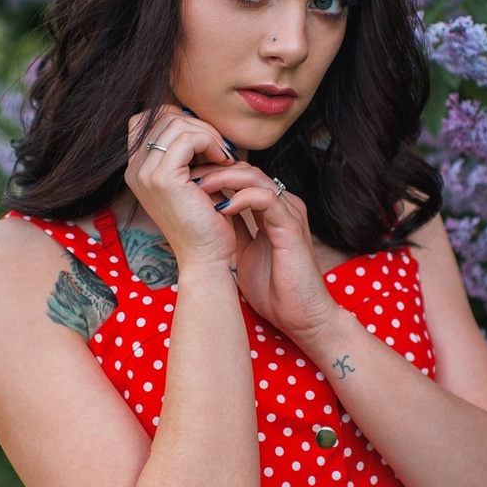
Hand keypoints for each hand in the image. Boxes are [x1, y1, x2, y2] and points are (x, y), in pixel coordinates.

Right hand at [122, 106, 239, 267]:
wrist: (207, 256)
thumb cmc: (206, 219)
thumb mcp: (192, 177)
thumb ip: (187, 150)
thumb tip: (196, 116)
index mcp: (137, 169)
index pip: (149, 118)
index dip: (180, 119)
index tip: (207, 140)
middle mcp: (134, 169)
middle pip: (164, 115)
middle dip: (199, 125)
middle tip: (222, 148)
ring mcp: (144, 173)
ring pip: (177, 122)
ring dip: (209, 134)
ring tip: (225, 156)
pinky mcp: (162, 178)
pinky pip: (188, 138)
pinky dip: (211, 143)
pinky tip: (225, 161)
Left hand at [191, 164, 341, 339]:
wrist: (301, 316)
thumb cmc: (274, 289)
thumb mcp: (244, 252)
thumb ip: (233, 230)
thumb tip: (208, 216)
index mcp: (271, 210)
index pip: (242, 178)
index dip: (214, 176)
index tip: (186, 182)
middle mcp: (282, 206)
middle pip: (247, 171)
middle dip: (215, 170)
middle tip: (188, 177)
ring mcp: (289, 214)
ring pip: (256, 178)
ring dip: (225, 178)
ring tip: (200, 186)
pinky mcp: (292, 227)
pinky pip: (267, 199)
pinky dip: (242, 197)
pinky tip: (221, 208)